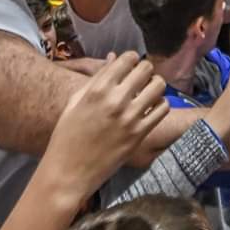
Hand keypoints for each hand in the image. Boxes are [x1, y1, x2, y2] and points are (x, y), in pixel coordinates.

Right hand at [45, 52, 168, 195]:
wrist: (69, 172)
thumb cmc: (66, 136)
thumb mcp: (75, 102)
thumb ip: (96, 78)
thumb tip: (114, 57)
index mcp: (97, 89)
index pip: (127, 58)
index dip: (130, 59)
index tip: (128, 67)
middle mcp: (116, 100)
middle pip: (146, 68)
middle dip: (144, 70)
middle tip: (139, 79)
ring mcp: (130, 117)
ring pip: (158, 86)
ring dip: (154, 85)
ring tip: (147, 92)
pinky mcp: (140, 134)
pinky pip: (163, 109)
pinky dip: (160, 105)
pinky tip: (150, 109)